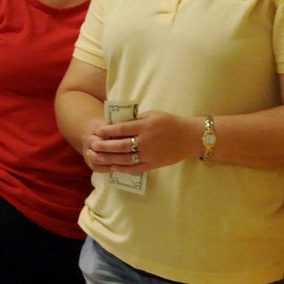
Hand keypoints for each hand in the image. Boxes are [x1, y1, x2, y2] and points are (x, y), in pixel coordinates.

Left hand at [85, 110, 199, 172]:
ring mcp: (150, 154)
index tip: (97, 131)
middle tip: (93, 145)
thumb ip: (137, 119)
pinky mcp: (154, 164)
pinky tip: (113, 167)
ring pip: (125, 159)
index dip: (107, 131)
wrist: (190, 137)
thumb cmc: (171, 122)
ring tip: (99, 157)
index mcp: (146, 126)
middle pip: (120, 145)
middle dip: (105, 146)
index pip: (122, 129)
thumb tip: (118, 124)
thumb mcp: (154, 114)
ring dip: (110, 158)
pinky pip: (135, 168)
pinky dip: (123, 168)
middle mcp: (146, 141)